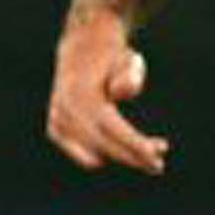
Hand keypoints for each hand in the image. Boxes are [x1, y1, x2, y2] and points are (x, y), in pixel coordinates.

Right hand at [45, 21, 168, 173]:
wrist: (82, 48)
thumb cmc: (112, 57)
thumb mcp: (128, 59)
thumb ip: (129, 75)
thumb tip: (120, 93)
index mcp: (81, 94)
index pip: (111, 128)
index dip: (134, 145)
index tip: (157, 155)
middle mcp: (65, 108)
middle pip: (103, 144)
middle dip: (132, 156)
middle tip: (158, 165)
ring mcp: (57, 118)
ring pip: (92, 153)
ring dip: (122, 156)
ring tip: (149, 152)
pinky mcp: (55, 127)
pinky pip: (81, 153)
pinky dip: (101, 154)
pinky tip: (120, 147)